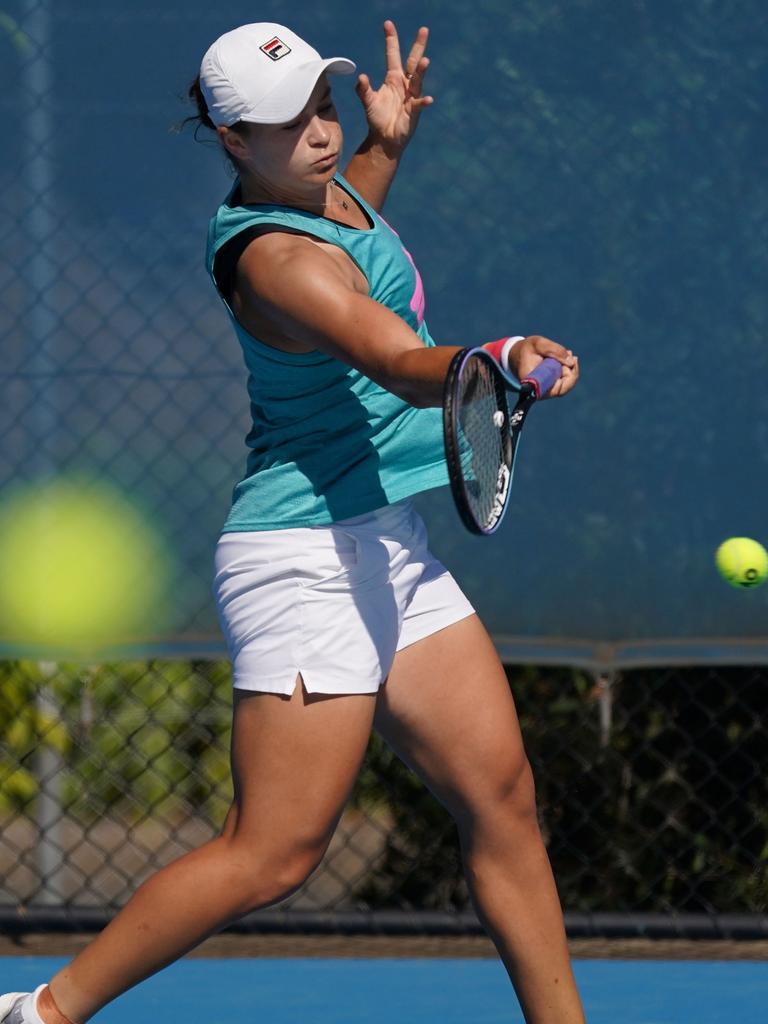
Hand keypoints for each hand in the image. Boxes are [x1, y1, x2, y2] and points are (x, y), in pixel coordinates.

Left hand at [355, 20, 432, 154]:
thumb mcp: (368, 102)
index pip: (393, 55)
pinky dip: (423, 102)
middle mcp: (405, 84)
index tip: (388, 24)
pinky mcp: (414, 111)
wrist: (384, 139)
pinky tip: (427, 100)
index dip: (391, 40)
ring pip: (417, 80)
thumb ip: (363, 90)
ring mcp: (411, 96)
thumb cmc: (377, 119)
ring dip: (421, 71)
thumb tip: (361, 77)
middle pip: (412, 62)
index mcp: (393, 78)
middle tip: (424, 30)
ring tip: (425, 61)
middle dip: (418, 46)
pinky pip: (419, 105)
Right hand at [509, 335, 579, 397]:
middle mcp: (539, 391)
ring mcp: (544, 390)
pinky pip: (563, 382)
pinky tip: (566, 358)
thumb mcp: (538, 343)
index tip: (571, 361)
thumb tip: (571, 362)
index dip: (569, 377)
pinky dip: (567, 370)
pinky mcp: (547, 386)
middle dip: (571, 370)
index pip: (558, 389)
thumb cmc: (525, 349)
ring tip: (567, 353)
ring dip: (570, 369)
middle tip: (570, 354)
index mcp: (534, 384)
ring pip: (566, 385)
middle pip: (564, 388)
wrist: (516, 354)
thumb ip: (554, 350)